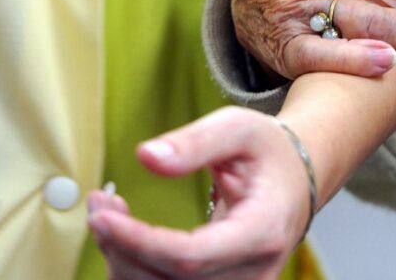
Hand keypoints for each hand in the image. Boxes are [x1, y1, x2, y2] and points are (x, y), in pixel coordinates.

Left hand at [87, 107, 311, 279]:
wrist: (296, 179)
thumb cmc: (269, 153)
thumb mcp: (239, 129)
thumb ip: (195, 141)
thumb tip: (147, 157)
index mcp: (264, 230)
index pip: (191, 256)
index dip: (139, 241)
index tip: (103, 215)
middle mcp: (255, 270)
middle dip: (121, 246)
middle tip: (99, 204)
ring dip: (122, 259)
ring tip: (108, 213)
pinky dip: (136, 266)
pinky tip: (124, 235)